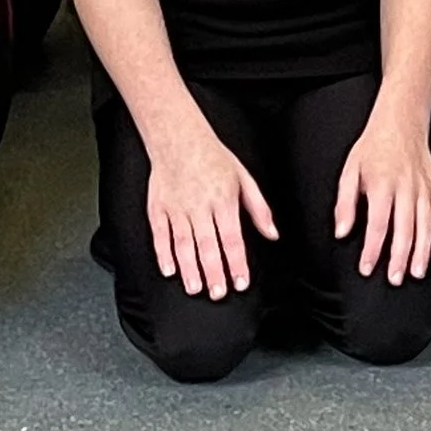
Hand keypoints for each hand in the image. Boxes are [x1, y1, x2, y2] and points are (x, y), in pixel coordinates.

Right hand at [144, 115, 278, 300]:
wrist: (178, 137)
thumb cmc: (213, 157)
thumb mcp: (244, 177)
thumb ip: (259, 208)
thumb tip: (272, 234)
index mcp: (224, 199)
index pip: (233, 238)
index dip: (237, 263)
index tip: (241, 282)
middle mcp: (200, 206)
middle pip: (208, 245)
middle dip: (214, 272)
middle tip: (218, 293)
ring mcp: (177, 208)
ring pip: (183, 244)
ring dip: (190, 268)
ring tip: (195, 288)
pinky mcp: (158, 208)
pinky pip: (160, 235)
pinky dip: (163, 254)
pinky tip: (170, 271)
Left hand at [334, 102, 430, 282]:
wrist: (401, 121)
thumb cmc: (374, 146)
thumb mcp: (350, 171)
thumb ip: (345, 204)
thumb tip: (342, 231)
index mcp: (382, 185)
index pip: (377, 224)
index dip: (372, 249)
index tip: (367, 267)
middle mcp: (406, 188)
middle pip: (405, 229)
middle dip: (400, 257)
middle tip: (395, 278)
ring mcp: (424, 188)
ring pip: (426, 224)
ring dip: (422, 251)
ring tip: (416, 272)